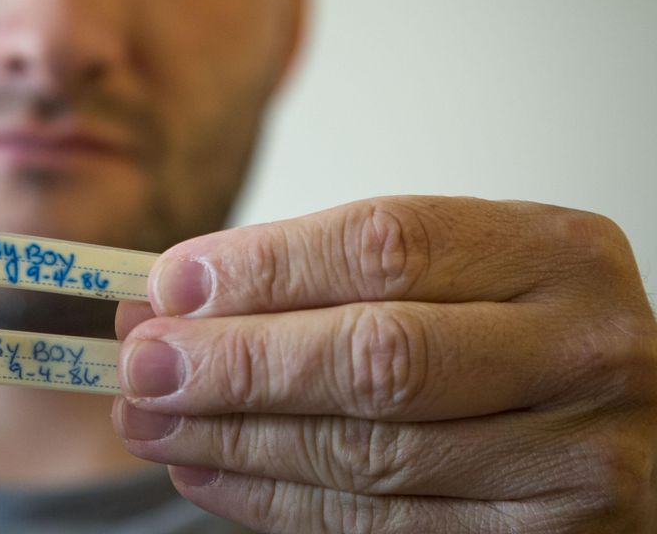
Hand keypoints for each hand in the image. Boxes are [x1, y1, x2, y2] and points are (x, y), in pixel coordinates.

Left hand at [114, 196, 656, 531]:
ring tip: (148, 420)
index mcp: (557, 253)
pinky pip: (381, 529)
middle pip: (377, 357)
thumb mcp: (455, 273)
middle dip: (236, 363)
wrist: (633, 427)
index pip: (385, 245)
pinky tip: (206, 473)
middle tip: (142, 364)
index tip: (170, 284)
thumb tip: (176, 295)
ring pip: (369, 454)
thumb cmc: (514, 333)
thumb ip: (327, 275)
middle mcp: (583, 353)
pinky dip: (275, 502)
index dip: (263, 267)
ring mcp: (575, 464)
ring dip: (233, 440)